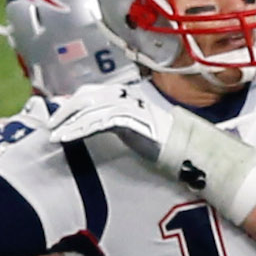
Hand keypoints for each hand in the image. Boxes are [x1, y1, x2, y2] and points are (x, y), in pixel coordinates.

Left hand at [48, 90, 255, 222]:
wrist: (206, 158)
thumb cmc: (185, 154)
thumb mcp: (153, 142)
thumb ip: (138, 136)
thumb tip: (125, 143)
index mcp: (137, 105)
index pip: (102, 98)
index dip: (79, 104)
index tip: (61, 116)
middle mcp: (134, 103)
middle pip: (92, 97)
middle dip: (68, 108)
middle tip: (49, 122)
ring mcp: (135, 111)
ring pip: (93, 107)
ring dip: (69, 120)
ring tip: (52, 133)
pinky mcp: (136, 123)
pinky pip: (101, 122)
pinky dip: (81, 128)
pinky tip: (65, 137)